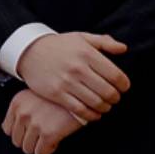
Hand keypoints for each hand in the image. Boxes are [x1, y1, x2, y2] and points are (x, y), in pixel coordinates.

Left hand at [2, 89, 82, 153]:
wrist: (80, 95)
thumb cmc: (58, 96)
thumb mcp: (34, 95)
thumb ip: (22, 109)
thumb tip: (10, 127)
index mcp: (17, 103)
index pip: (7, 129)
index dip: (19, 133)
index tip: (28, 133)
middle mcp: (23, 113)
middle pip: (17, 141)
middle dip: (28, 141)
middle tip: (40, 137)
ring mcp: (35, 124)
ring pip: (28, 149)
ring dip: (38, 147)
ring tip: (48, 139)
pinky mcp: (48, 134)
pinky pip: (41, 152)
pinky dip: (47, 150)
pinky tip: (55, 141)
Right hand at [15, 32, 129, 121]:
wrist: (29, 51)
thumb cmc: (59, 45)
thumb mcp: (81, 37)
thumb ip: (104, 42)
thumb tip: (123, 49)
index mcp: (87, 53)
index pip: (116, 75)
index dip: (124, 85)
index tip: (123, 87)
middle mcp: (78, 68)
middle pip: (108, 92)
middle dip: (116, 98)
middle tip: (115, 98)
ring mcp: (67, 82)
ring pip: (96, 103)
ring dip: (105, 107)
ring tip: (105, 105)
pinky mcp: (57, 94)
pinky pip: (80, 110)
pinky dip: (91, 116)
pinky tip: (94, 114)